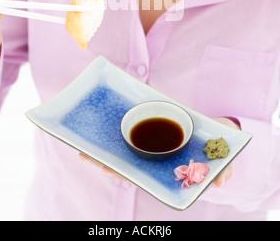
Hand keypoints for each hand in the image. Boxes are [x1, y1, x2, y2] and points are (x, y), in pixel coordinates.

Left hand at [78, 117, 239, 187]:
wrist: (220, 133)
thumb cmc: (218, 149)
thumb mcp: (221, 161)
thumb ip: (221, 170)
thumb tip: (220, 182)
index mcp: (168, 168)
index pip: (142, 174)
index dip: (123, 172)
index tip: (105, 168)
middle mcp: (157, 159)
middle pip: (127, 163)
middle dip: (106, 160)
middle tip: (83, 155)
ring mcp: (154, 146)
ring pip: (127, 150)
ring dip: (107, 148)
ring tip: (85, 145)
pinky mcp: (156, 129)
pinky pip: (135, 133)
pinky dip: (121, 131)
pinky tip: (107, 124)